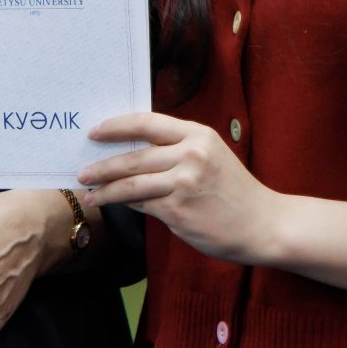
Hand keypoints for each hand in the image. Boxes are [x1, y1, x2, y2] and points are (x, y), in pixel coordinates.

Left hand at [80, 112, 282, 265]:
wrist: (264, 224)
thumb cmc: (234, 193)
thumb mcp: (210, 158)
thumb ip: (177, 152)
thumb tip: (130, 154)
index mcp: (198, 135)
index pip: (147, 122)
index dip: (116, 126)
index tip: (95, 132)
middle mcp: (191, 154)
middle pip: (133, 156)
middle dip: (102, 165)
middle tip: (82, 172)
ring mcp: (185, 183)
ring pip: (131, 183)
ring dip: (105, 189)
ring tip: (89, 193)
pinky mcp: (179, 210)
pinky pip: (141, 204)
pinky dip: (123, 204)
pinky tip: (111, 205)